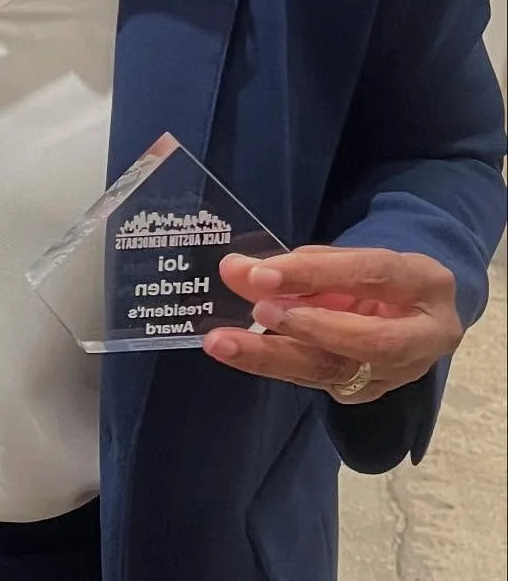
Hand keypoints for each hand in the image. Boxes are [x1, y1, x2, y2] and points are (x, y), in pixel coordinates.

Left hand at [204, 246, 462, 403]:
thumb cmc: (371, 275)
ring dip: (275, 357)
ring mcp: (399, 373)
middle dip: (310, 327)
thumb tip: (236, 269)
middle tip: (258, 310)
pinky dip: (275, 365)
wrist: (409, 309)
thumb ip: (296, 264)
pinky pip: (319, 381)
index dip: (316, 273)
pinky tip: (239, 353)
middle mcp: (424, 336)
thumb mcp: (344, 258)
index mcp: (425, 282)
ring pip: (338, 371)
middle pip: (371, 341)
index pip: (372, 273)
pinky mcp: (369, 392)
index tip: (262, 273)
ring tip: (224, 343)